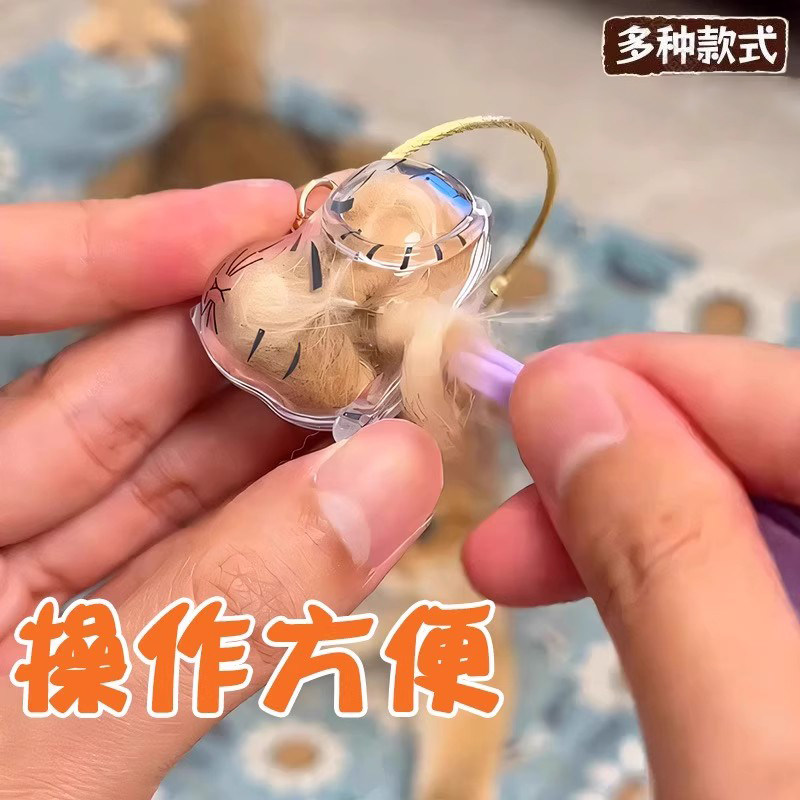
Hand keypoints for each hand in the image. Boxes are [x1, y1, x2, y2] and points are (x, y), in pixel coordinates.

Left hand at [0, 185, 441, 797]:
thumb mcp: (34, 755)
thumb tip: (385, 484)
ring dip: (279, 450)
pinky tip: (352, 508)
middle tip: (370, 316)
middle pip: (101, 401)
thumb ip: (208, 618)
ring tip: (389, 401)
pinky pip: (177, 585)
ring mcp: (2, 606)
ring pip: (156, 493)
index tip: (264, 214)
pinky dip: (266, 549)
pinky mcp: (63, 676)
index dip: (125, 252)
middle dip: (246, 355)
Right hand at [464, 335, 799, 798]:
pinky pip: (760, 576)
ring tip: (524, 567)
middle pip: (769, 449)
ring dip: (633, 529)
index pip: (786, 393)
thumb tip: (569, 397)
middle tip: (507, 521)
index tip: (526, 400)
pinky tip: (618, 599)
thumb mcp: (755, 753)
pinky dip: (675, 579)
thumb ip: (668, 559)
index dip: (650, 378)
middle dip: (624, 470)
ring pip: (757, 513)